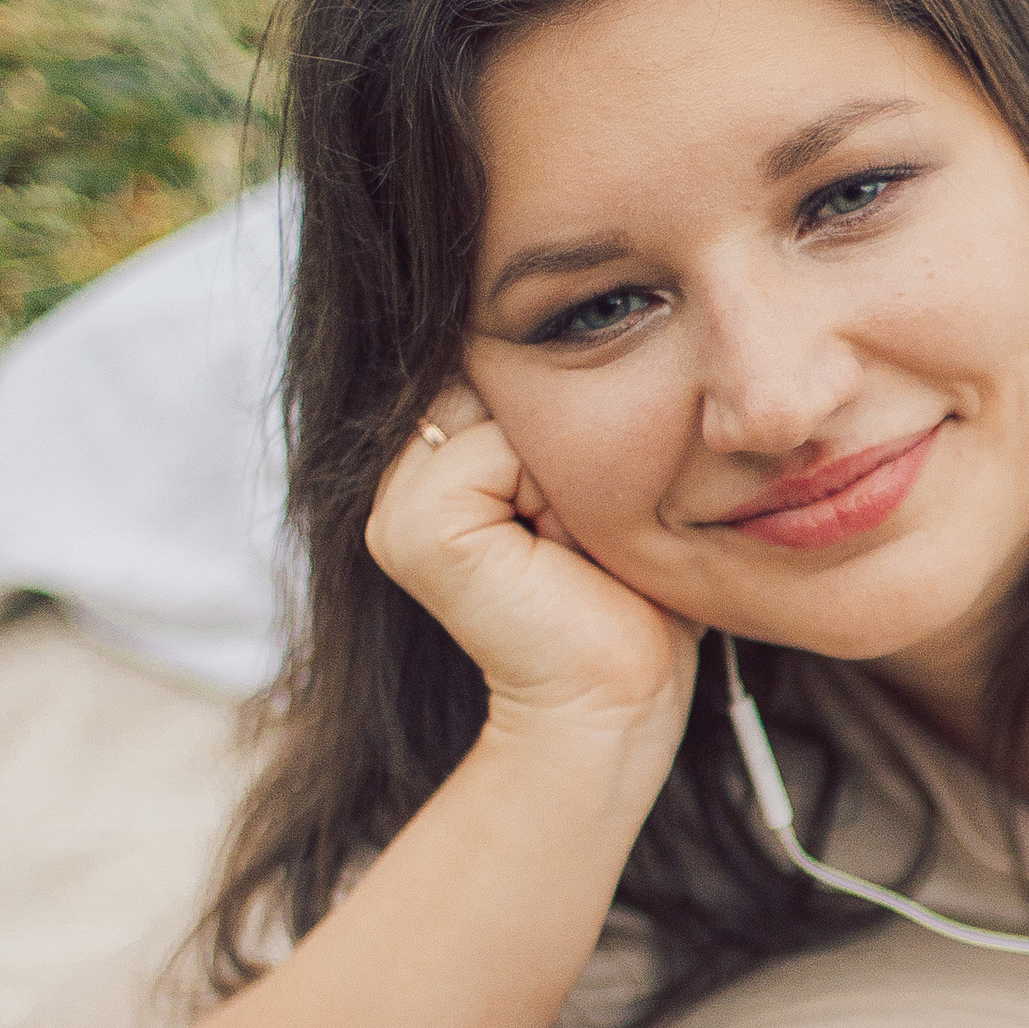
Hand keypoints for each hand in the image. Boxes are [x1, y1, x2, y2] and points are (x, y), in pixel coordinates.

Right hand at [366, 379, 697, 755]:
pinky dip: (552, 490)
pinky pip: (499, 445)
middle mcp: (401, 480)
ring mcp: (397, 504)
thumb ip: (562, 419)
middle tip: (586, 530)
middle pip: (500, 379)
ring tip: (573, 543)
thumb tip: (581, 323)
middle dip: (565, 435)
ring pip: (504, 406)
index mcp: (438, 468)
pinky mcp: (417, 527)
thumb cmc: (631, 605)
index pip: (503, 370)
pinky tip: (559, 555)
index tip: (594, 501)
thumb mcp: (600, 489)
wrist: (618, 704)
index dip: (567, 416)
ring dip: (566, 463)